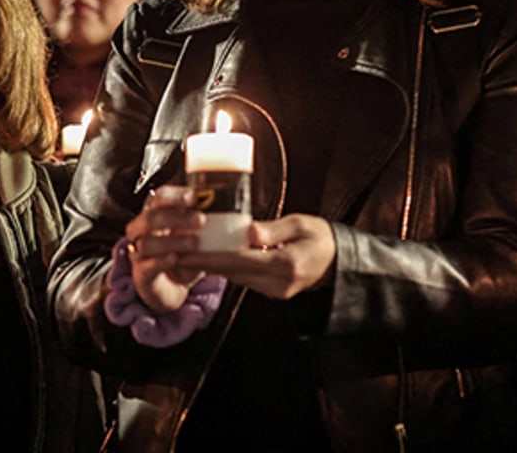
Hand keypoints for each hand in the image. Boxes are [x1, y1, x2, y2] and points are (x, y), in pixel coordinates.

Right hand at [123, 185, 207, 313]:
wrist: (175, 286)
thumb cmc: (186, 252)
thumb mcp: (198, 233)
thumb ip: (207, 217)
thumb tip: (233, 202)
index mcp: (157, 214)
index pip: (159, 197)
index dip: (175, 195)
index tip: (195, 197)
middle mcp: (143, 231)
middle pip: (150, 217)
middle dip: (176, 216)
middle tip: (201, 220)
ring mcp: (139, 254)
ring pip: (146, 242)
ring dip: (171, 240)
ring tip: (194, 243)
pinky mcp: (141, 275)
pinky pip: (146, 266)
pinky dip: (160, 261)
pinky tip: (175, 258)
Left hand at [188, 213, 336, 299]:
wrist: (338, 261)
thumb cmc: (322, 238)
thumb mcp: (302, 223)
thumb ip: (274, 229)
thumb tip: (249, 232)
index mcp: (286, 264)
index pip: (239, 261)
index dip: (210, 258)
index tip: (186, 253)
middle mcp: (278, 282)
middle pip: (233, 273)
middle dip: (205, 263)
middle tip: (178, 252)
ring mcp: (275, 291)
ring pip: (237, 278)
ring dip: (215, 267)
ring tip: (191, 254)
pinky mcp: (272, 293)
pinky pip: (245, 280)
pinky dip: (229, 270)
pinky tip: (217, 259)